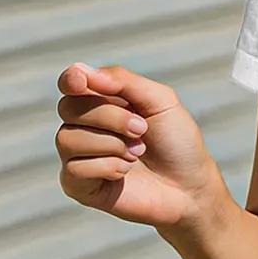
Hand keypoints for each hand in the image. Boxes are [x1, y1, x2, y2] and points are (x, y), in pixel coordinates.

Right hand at [56, 61, 226, 231]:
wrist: (190, 186)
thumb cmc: (177, 143)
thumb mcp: (161, 101)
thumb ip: (124, 82)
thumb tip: (82, 71)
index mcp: (102, 100)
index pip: (70, 83)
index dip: (71, 80)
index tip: (81, 82)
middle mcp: (84, 126)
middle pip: (68, 108)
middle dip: (109, 117)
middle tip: (141, 129)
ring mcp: (79, 156)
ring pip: (67, 138)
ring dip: (111, 144)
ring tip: (137, 153)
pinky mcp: (79, 186)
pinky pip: (73, 169)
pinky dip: (106, 167)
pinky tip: (124, 172)